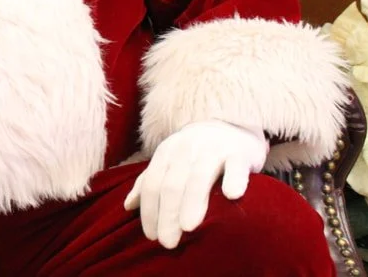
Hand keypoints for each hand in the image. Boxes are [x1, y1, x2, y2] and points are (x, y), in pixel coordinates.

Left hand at [124, 120, 267, 248]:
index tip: (150, 236)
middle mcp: (186, 149)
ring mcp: (213, 149)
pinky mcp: (239, 153)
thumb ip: (149, 182)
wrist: (231, 125)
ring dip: (193, 202)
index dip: (150, 210)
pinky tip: (231, 196)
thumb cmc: (196, 151)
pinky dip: (234, 179)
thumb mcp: (169, 161)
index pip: (153, 183)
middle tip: (167, 242)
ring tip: (188, 228)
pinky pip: (236, 166)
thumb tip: (128, 206)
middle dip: (167, 214)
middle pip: (173, 184)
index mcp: (166, 152)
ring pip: (200, 177)